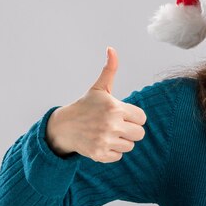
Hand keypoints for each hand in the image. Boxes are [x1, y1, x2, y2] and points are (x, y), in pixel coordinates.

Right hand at [45, 47, 146, 161]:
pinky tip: (102, 142)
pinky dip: (112, 151)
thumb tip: (111, 49)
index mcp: (114, 108)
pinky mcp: (100, 154)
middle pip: (140, 133)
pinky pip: (119, 156)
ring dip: (122, 140)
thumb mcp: (99, 88)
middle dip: (131, 129)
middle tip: (117, 125)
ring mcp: (105, 140)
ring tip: (108, 133)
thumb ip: (109, 70)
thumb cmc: (86, 106)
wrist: (63, 127)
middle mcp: (111, 125)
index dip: (133, 116)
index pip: (142, 118)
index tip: (122, 114)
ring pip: (130, 145)